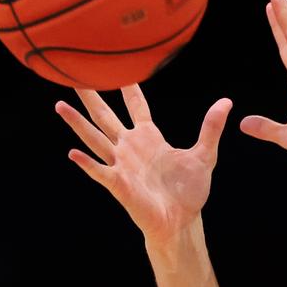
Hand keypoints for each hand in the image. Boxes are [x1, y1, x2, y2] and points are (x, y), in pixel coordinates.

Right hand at [54, 84, 232, 241]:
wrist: (181, 222)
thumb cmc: (189, 191)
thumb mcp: (204, 155)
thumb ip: (211, 128)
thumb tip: (227, 102)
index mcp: (149, 138)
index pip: (136, 106)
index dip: (128, 87)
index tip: (118, 64)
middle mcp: (130, 148)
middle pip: (106, 116)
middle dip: (91, 96)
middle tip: (73, 74)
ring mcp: (121, 165)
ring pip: (95, 139)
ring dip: (78, 123)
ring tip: (60, 105)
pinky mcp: (119, 185)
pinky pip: (100, 171)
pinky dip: (87, 163)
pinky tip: (73, 153)